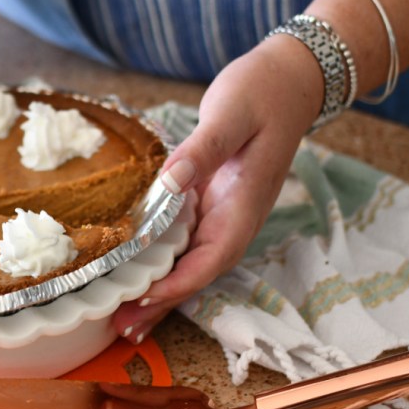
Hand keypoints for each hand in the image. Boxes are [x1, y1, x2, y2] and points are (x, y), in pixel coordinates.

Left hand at [113, 35, 324, 341]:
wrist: (286, 81)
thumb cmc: (259, 94)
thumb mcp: (228, 116)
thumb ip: (201, 151)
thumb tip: (171, 181)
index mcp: (242, 206)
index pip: (210, 259)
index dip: (177, 285)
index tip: (141, 300)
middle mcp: (234, 218)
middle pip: (197, 273)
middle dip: (162, 302)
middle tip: (123, 328)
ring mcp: (223, 213)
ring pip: (189, 262)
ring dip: (160, 290)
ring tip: (124, 316)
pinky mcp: (210, 202)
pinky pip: (184, 241)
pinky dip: (161, 262)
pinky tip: (138, 273)